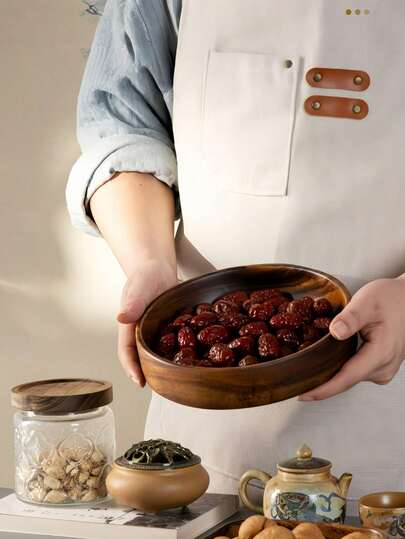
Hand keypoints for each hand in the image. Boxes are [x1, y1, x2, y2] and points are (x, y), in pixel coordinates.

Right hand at [116, 259, 177, 385]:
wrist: (158, 268)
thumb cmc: (144, 277)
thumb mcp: (138, 288)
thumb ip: (132, 303)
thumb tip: (121, 317)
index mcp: (131, 328)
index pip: (127, 353)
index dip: (132, 368)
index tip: (140, 381)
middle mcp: (144, 335)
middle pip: (146, 359)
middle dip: (154, 374)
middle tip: (166, 388)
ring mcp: (160, 334)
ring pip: (163, 354)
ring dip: (170, 365)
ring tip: (184, 379)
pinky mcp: (175, 331)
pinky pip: (180, 344)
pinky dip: (187, 352)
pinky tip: (199, 359)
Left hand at [299, 278, 404, 400]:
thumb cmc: (390, 298)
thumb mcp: (368, 301)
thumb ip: (351, 317)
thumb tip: (335, 332)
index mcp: (381, 354)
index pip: (346, 378)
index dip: (323, 389)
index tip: (303, 394)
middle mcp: (383, 368)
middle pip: (345, 381)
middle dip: (319, 382)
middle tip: (293, 381)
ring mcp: (382, 369)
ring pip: (348, 378)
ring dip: (327, 375)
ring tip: (303, 371)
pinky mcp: (378, 366)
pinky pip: (353, 372)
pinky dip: (337, 368)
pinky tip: (322, 362)